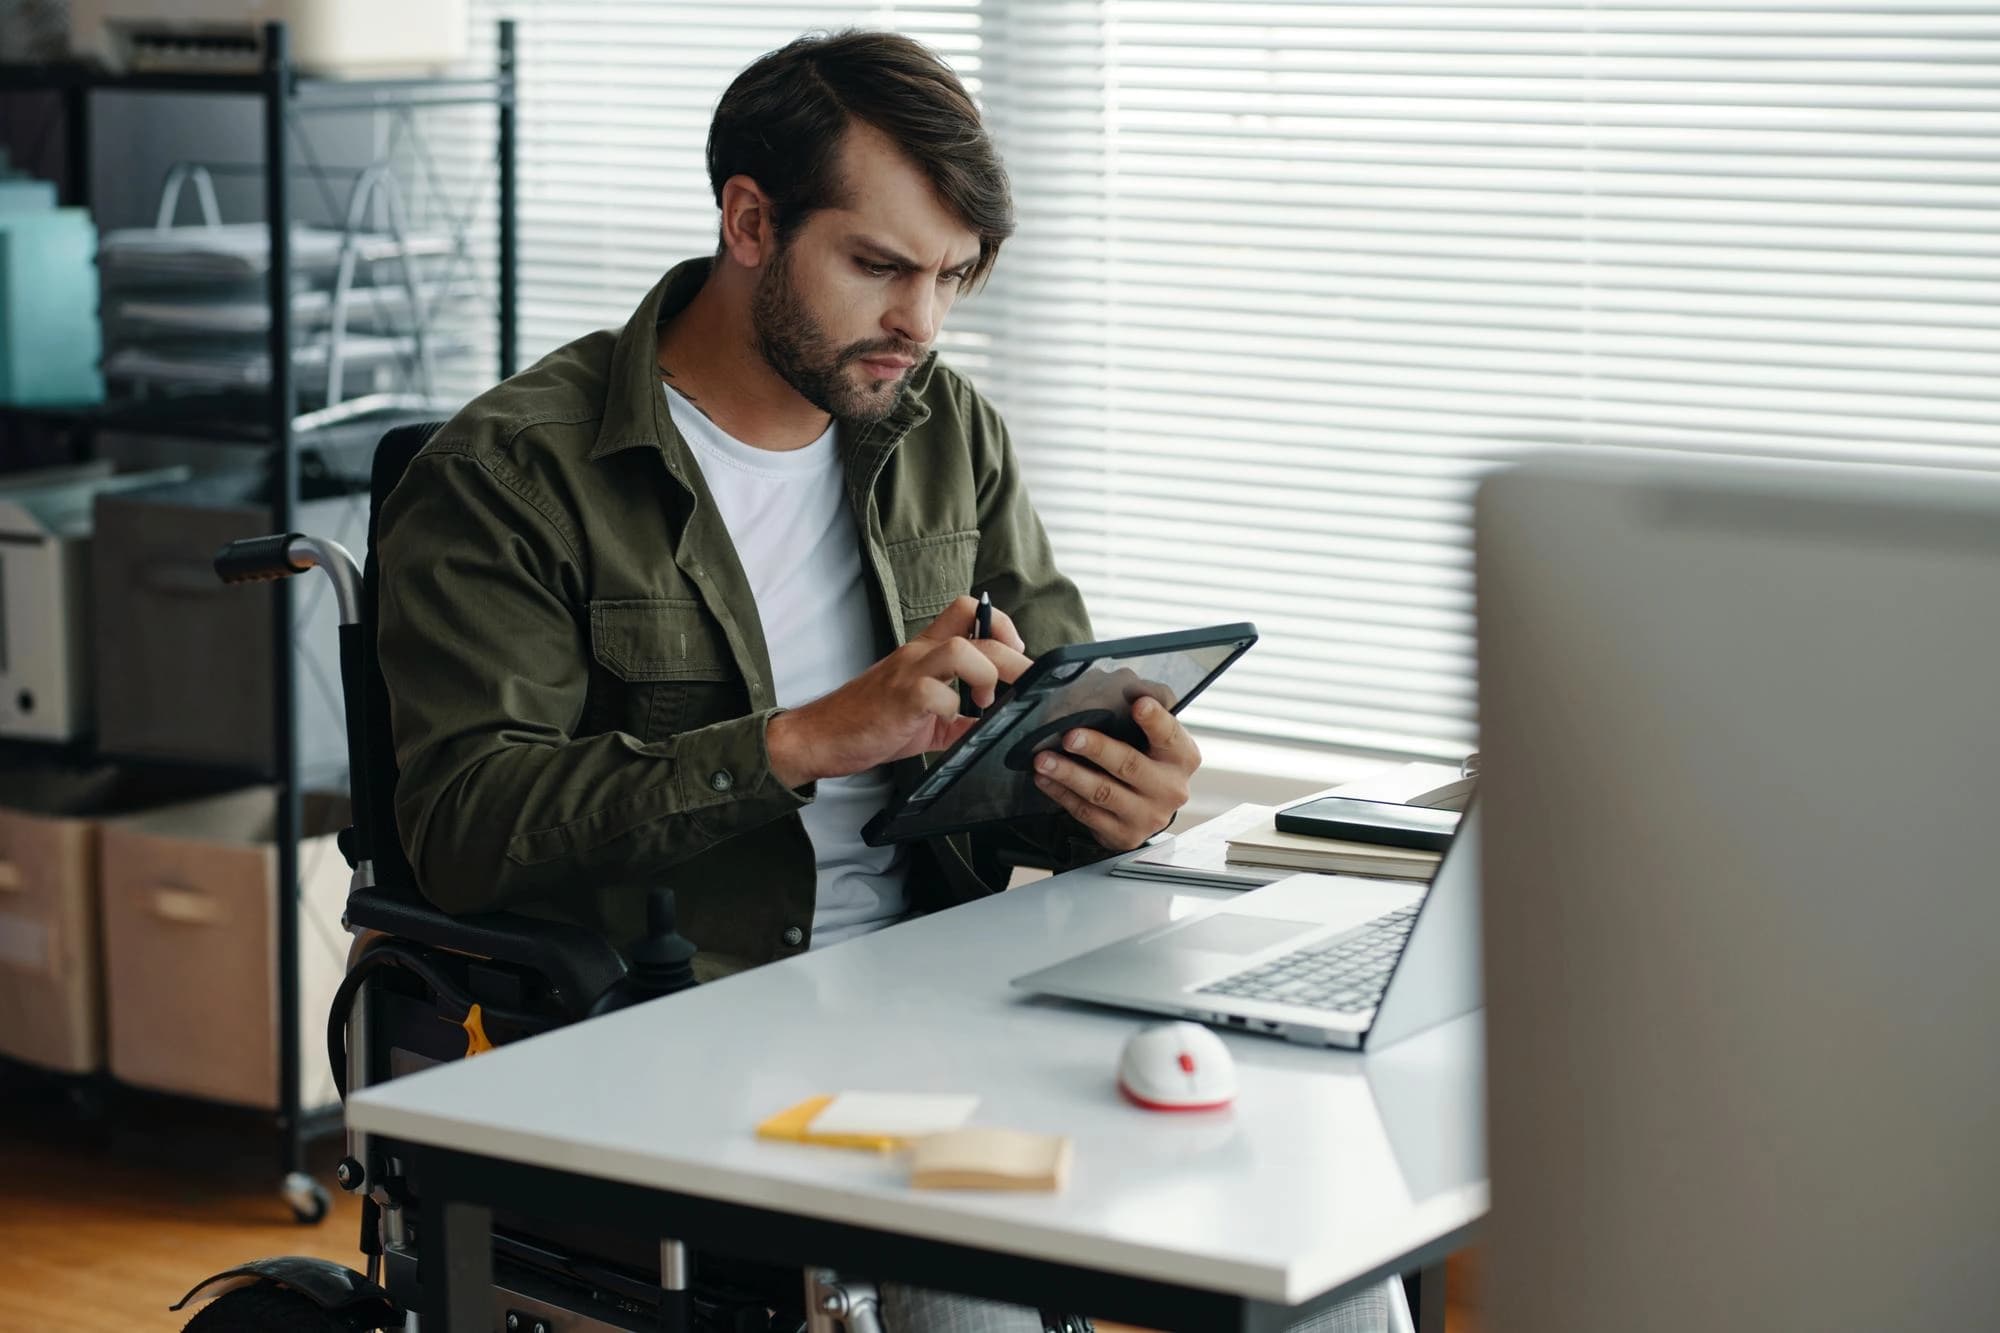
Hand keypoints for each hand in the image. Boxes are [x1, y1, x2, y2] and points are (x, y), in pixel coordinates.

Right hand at [767, 595, 1029, 786]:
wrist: (820, 736)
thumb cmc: (868, 723)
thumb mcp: (924, 719)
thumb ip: (958, 718)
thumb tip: (993, 728)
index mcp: (926, 652)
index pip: (967, 610)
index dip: (1000, 624)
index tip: (1016, 653)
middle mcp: (918, 654)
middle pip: (976, 630)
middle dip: (1013, 656)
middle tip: (1023, 684)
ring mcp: (908, 673)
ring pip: (960, 649)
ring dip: (986, 674)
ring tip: (986, 701)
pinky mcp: (898, 699)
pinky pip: (936, 694)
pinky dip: (954, 710)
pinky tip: (950, 723)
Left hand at [1030, 695, 1200, 850]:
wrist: (1149, 808)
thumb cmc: (1148, 760)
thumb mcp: (1155, 737)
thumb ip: (1146, 710)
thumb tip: (1127, 684)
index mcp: (1182, 757)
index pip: (1169, 734)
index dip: (1155, 720)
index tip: (1138, 704)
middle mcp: (1170, 788)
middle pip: (1129, 765)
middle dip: (1097, 749)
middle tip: (1070, 735)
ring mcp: (1148, 816)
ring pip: (1102, 792)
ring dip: (1069, 774)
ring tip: (1043, 759)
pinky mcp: (1124, 834)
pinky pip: (1087, 813)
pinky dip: (1062, 794)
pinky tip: (1045, 779)